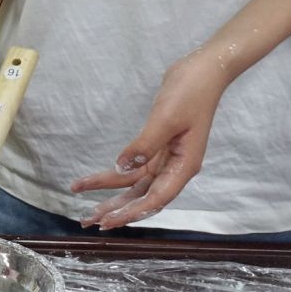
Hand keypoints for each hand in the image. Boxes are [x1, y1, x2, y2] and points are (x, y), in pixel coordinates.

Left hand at [70, 51, 227, 229]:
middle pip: (143, 196)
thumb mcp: (166, 118)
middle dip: (116, 209)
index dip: (131, 212)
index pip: (155, 199)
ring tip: (88, 208)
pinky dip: (118, 174)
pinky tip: (102, 180)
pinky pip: (137, 166)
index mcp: (184, 166)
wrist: (202, 70)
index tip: (108, 221)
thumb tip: (121, 168)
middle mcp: (176, 167)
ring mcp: (168, 157)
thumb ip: (144, 145)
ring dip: (113, 195)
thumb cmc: (190, 93)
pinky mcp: (159, 145)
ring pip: (137, 183)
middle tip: (88, 221)